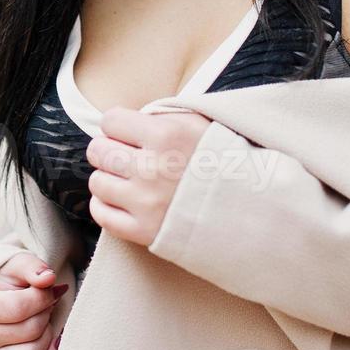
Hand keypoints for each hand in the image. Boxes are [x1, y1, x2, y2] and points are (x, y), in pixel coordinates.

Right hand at [0, 251, 67, 349]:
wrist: (2, 297)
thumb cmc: (11, 281)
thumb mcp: (19, 264)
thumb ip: (33, 267)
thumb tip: (48, 278)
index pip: (18, 308)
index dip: (42, 298)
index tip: (48, 290)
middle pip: (28, 332)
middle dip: (46, 315)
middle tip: (46, 305)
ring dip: (48, 336)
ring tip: (44, 321)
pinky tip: (52, 341)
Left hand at [85, 106, 212, 246]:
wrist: (252, 208)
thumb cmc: (224, 161)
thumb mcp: (200, 123)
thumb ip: (162, 117)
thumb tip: (128, 119)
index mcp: (166, 135)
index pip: (110, 121)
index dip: (118, 126)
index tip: (128, 133)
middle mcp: (151, 168)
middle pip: (98, 151)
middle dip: (109, 150)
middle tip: (125, 156)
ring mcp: (145, 202)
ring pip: (97, 182)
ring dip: (109, 178)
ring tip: (128, 179)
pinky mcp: (144, 232)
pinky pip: (102, 215)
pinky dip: (107, 206)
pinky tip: (123, 201)